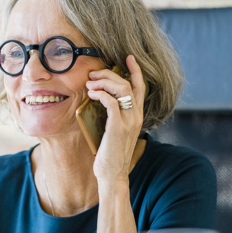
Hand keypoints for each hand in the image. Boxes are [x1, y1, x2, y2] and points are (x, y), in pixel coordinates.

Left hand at [86, 54, 144, 182]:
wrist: (113, 174)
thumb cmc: (110, 154)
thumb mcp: (115, 132)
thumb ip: (115, 116)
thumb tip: (102, 101)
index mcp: (137, 116)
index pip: (141, 87)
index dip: (136, 70)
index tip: (128, 58)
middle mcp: (136, 116)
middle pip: (128, 83)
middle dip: (109, 74)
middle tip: (93, 75)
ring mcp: (129, 121)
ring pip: (121, 89)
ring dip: (103, 82)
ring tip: (90, 84)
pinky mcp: (118, 127)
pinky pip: (111, 102)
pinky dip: (100, 94)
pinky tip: (91, 94)